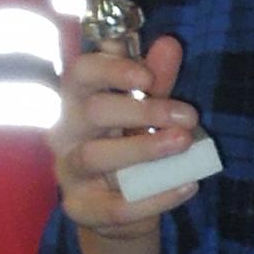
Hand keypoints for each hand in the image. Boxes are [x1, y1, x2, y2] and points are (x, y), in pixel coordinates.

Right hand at [53, 30, 206, 232]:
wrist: (122, 210)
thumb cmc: (130, 148)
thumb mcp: (146, 113)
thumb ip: (155, 82)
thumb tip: (169, 43)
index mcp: (78, 101)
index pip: (79, 73)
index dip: (110, 70)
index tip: (147, 76)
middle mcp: (65, 133)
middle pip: (91, 111)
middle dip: (141, 110)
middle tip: (187, 115)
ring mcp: (68, 172)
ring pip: (94, 156)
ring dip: (143, 148)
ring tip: (183, 143)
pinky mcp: (81, 208)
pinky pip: (115, 206)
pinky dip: (156, 196)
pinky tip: (188, 184)